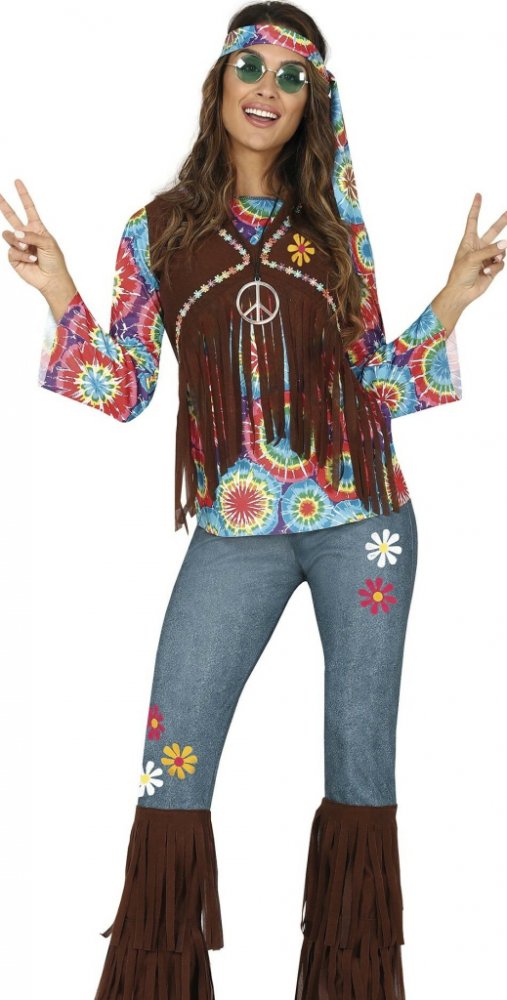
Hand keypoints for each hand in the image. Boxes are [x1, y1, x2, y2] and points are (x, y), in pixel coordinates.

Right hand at [0, 178, 73, 295]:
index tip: (17, 181)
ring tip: (29, 248)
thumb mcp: (47, 243)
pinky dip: (22, 254)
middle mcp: (25, 234)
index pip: (28, 208)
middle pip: (11, 216)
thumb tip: (16, 232)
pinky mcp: (14, 256)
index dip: (23, 195)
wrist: (51, 279)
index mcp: (36, 227)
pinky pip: (11, 250)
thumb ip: (32, 235)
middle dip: (3, 205)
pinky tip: (31, 258)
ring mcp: (18, 245)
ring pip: (9, 235)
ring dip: (18, 241)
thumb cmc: (54, 260)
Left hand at [445, 193, 506, 308]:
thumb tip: (505, 244)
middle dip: (502, 221)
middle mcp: (478, 247)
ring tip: (487, 264)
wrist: (461, 292)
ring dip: (496, 256)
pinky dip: (495, 267)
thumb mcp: (472, 258)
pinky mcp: (492, 267)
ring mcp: (486, 257)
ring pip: (500, 250)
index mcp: (469, 241)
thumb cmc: (460, 274)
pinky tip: (486, 272)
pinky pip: (500, 262)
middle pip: (493, 230)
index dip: (476, 208)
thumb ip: (490, 249)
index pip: (473, 221)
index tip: (478, 195)